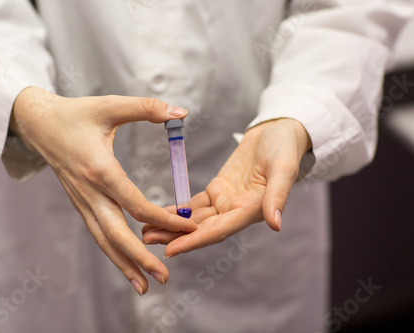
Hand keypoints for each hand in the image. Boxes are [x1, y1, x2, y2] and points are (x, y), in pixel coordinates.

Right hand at [10, 87, 196, 294]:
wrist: (38, 125)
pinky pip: (98, 232)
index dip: (164, 219)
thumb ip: (147, 108)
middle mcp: (89, 192)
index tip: (189, 227)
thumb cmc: (75, 113)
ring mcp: (82, 201)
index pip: (135, 204)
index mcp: (100, 169)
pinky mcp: (81, 203)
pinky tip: (127, 263)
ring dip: (124, 264)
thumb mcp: (110, 105)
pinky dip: (113, 251)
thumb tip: (181, 112)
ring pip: (103, 240)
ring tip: (144, 286)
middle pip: (115, 234)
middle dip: (140, 259)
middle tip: (164, 278)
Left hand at [142, 118, 310, 257]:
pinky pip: (194, 204)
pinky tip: (158, 213)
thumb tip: (275, 224)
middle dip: (174, 236)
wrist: (280, 132)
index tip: (172, 250)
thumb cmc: (286, 147)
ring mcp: (226, 201)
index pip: (219, 230)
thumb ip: (277, 196)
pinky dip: (177, 210)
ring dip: (171, 225)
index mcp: (252, 210)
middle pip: (202, 229)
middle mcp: (237, 211)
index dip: (195, 240)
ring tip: (145, 230)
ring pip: (195, 218)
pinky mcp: (219, 189)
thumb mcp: (284, 168)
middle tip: (146, 239)